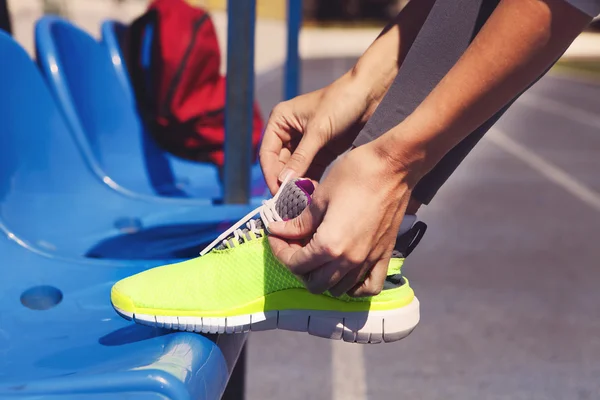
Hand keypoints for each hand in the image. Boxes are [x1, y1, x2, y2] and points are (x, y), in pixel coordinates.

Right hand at [259, 74, 376, 194]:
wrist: (371, 93)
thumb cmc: (341, 102)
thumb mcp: (319, 131)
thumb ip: (301, 158)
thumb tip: (284, 181)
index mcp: (281, 120)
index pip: (267, 153)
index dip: (271, 174)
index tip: (277, 193)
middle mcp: (290, 132)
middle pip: (280, 164)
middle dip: (285, 183)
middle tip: (290, 203)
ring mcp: (306, 142)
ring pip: (295, 170)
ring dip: (298, 185)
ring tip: (302, 203)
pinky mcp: (322, 150)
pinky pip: (311, 171)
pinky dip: (311, 183)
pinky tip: (313, 196)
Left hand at [267, 140, 412, 296]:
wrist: (394, 166)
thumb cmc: (355, 175)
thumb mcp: (319, 197)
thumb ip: (299, 222)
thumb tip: (279, 231)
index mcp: (329, 246)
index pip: (296, 264)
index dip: (280, 251)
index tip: (276, 236)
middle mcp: (349, 261)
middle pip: (314, 283)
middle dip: (298, 267)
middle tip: (294, 245)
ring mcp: (368, 261)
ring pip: (338, 289)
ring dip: (322, 276)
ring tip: (316, 254)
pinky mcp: (384, 256)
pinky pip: (369, 286)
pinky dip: (354, 287)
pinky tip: (345, 272)